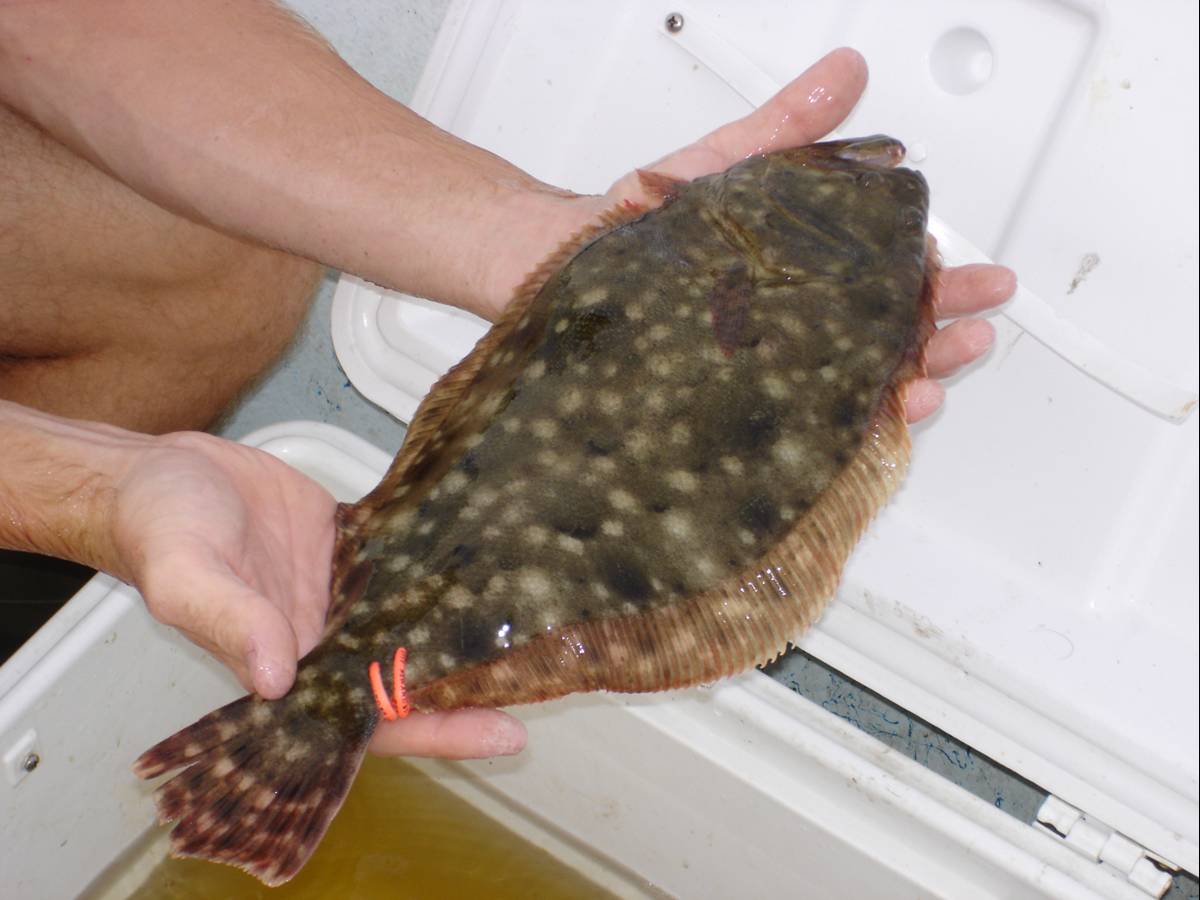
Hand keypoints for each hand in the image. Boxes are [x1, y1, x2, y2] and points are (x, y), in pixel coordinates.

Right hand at [110, 430, 526, 758]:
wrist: (160, 471)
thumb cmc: (160, 530)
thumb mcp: (187, 577)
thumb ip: (229, 621)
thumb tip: (275, 676)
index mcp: (292, 664)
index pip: (373, 716)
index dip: (436, 730)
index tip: (502, 732)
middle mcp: (329, 636)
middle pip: (412, 672)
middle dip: (474, 681)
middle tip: (545, 673)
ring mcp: (345, 590)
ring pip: (417, 620)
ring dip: (466, 625)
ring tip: (535, 619)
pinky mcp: (353, 544)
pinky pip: (406, 560)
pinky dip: (444, 563)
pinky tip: (490, 557)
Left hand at [490, 48, 1014, 422]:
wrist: (556, 265)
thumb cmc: (638, 224)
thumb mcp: (725, 163)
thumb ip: (788, 126)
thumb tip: (846, 70)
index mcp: (805, 274)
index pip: (890, 284)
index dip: (942, 286)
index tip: (981, 281)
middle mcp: (790, 327)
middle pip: (884, 342)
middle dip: (937, 343)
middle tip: (969, 336)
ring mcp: (761, 368)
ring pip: (848, 389)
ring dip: (899, 390)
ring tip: (927, 387)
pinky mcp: (726, 401)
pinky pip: (790, 425)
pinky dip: (833, 431)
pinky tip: (859, 430)